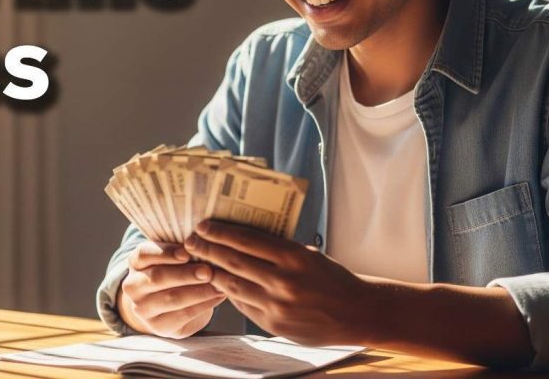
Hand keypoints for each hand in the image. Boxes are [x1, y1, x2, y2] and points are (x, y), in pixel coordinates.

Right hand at [118, 240, 226, 337]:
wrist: (168, 306)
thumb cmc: (175, 271)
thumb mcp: (171, 258)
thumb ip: (182, 249)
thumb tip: (203, 242)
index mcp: (135, 262)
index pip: (145, 254)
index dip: (166, 253)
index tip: (187, 252)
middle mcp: (133, 286)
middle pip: (158, 277)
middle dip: (186, 274)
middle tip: (208, 271)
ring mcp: (142, 308)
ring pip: (172, 298)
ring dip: (199, 291)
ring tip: (219, 284)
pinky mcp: (158, 326)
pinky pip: (183, 314)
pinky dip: (203, 304)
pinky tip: (218, 296)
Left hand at [185, 220, 372, 344]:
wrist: (356, 312)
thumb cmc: (332, 278)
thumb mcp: (308, 254)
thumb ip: (278, 249)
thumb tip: (242, 238)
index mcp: (293, 257)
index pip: (246, 240)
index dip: (221, 232)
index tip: (203, 225)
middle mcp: (283, 281)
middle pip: (233, 261)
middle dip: (208, 249)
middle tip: (191, 241)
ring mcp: (277, 305)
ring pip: (233, 285)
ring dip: (213, 272)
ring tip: (200, 262)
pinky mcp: (273, 324)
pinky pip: (243, 305)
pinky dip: (230, 293)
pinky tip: (221, 283)